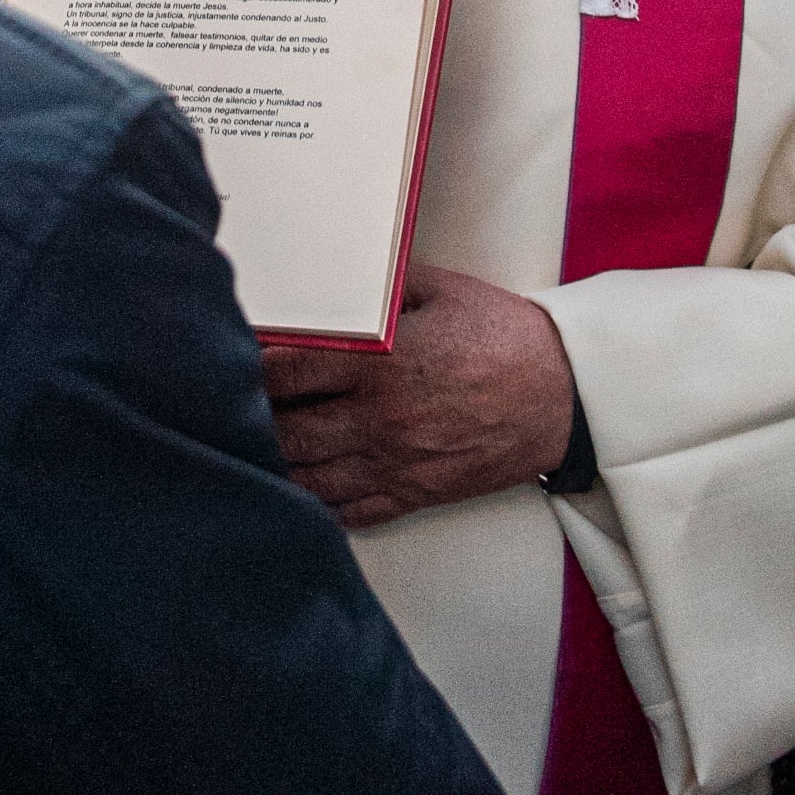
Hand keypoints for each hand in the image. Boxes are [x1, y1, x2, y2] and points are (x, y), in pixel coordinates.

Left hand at [260, 263, 575, 529]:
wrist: (564, 395)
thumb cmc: (505, 339)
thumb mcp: (440, 291)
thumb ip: (379, 289)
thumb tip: (333, 283)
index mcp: (380, 365)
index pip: (286, 373)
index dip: (249, 367)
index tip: (231, 359)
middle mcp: (379, 421)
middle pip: (285, 432)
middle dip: (252, 420)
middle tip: (230, 408)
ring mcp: (395, 464)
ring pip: (307, 479)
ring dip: (277, 464)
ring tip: (257, 446)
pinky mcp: (414, 494)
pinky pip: (348, 511)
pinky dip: (316, 501)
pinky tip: (300, 484)